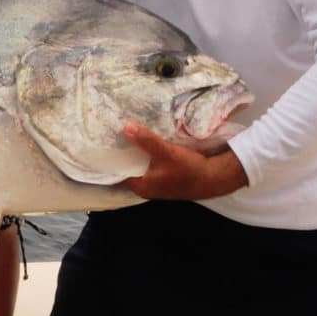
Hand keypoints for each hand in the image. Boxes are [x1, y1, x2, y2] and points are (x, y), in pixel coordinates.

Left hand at [119, 123, 248, 199]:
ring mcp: (155, 183)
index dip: (109, 158)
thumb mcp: (166, 152)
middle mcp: (145, 188)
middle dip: (120, 153)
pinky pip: (147, 165)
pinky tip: (141, 142)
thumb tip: (126, 127)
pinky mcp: (164, 178)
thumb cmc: (189, 169)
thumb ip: (146, 141)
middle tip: (108, 134)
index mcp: (141, 186)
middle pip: (126, 168)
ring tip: (122, 134)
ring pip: (138, 166)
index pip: (116, 172)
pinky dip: (144, 155)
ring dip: (133, 153)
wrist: (216, 177)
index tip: (100, 143)